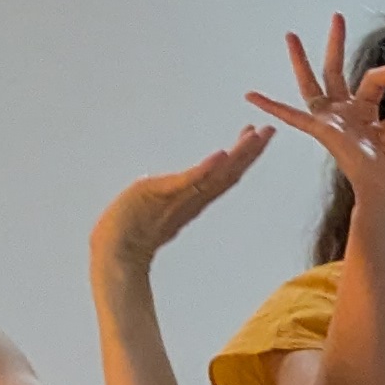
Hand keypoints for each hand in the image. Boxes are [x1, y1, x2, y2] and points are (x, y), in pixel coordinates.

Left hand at [92, 117, 270, 280]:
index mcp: (192, 200)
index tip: (254, 136)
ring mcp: (181, 198)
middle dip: (251, 151)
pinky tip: (222, 154)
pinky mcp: (165, 194)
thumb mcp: (152, 207)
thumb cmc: (127, 235)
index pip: (223, 174)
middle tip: (270, 130)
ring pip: (218, 174)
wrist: (114, 254)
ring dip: (239, 154)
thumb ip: (164, 199)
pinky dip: (207, 168)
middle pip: (230, 173)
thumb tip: (165, 192)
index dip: (242, 156)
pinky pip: (190, 180)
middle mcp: (193, 199)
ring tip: (255, 136)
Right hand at [247, 23, 384, 228]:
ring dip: (301, 60)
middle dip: (335, 43)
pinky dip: (272, 106)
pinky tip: (252, 96)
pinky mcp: (322, 129)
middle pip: (336, 70)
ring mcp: (331, 120)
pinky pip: (293, 116)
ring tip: (291, 36)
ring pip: (312, 84)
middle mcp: (345, 111)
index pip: (375, 77)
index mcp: (366, 108)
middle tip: (336, 16)